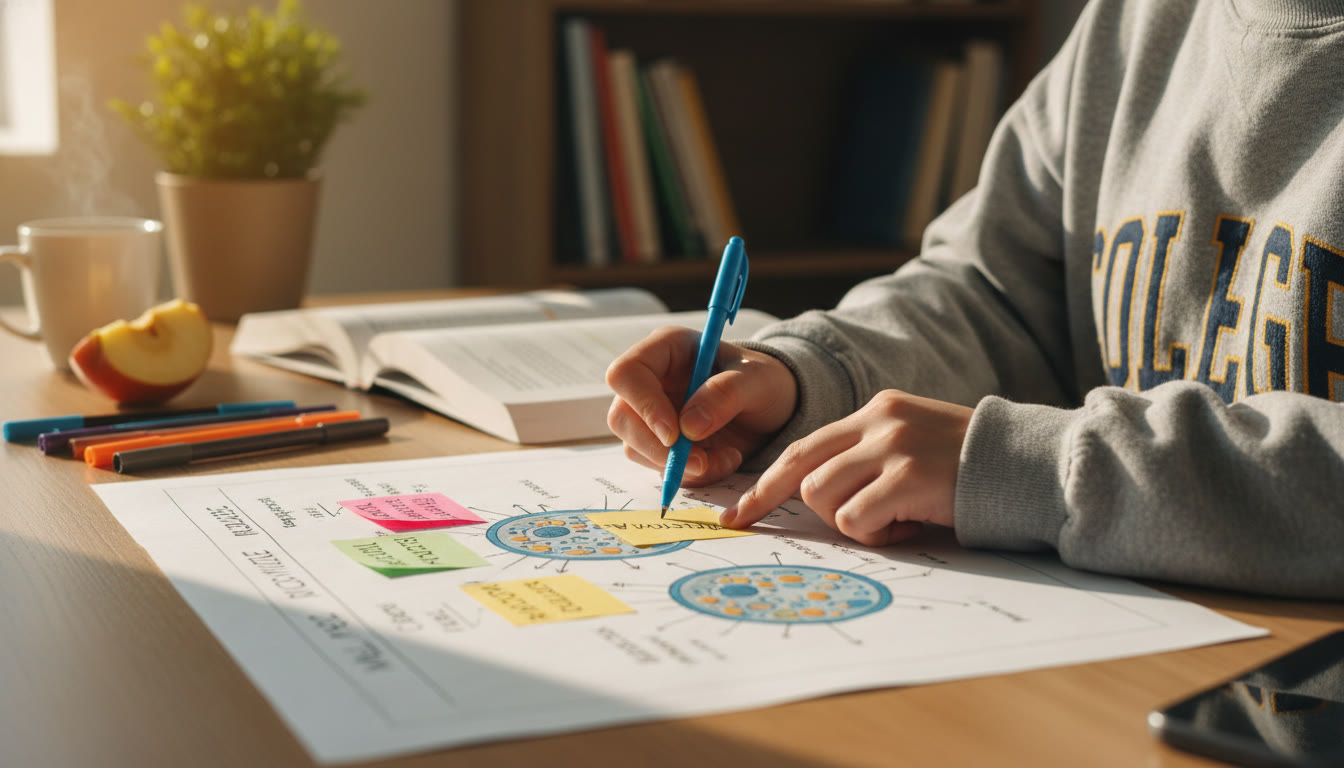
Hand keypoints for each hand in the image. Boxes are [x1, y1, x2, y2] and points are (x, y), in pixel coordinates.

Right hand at [606, 326, 796, 484]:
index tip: (674, 434)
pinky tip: (723, 460)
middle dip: (658, 448)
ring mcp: (651, 414)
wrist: (772, 408)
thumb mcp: (757, 380)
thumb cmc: (763, 380)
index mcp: (665, 349)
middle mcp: (650, 380)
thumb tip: (688, 426)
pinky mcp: (660, 443)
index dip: (643, 405)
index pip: (626, 373)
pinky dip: (690, 475)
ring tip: (727, 457)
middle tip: (701, 462)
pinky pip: (658, 467)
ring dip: (679, 465)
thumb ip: (725, 394)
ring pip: (636, 448)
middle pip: (621, 417)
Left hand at [722, 389, 972, 545]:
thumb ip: (866, 458)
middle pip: (801, 470)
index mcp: (876, 410)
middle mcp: (879, 421)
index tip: (738, 513)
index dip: (765, 484)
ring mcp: (893, 447)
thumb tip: (811, 496)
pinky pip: (855, 519)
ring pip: (823, 497)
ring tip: (892, 521)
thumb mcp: (911, 445)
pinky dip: (876, 534)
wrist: (1030, 467)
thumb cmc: (968, 469)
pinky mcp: (908, 477)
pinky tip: (910, 526)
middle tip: (771, 526)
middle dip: (783, 505)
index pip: (803, 446)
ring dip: (851, 523)